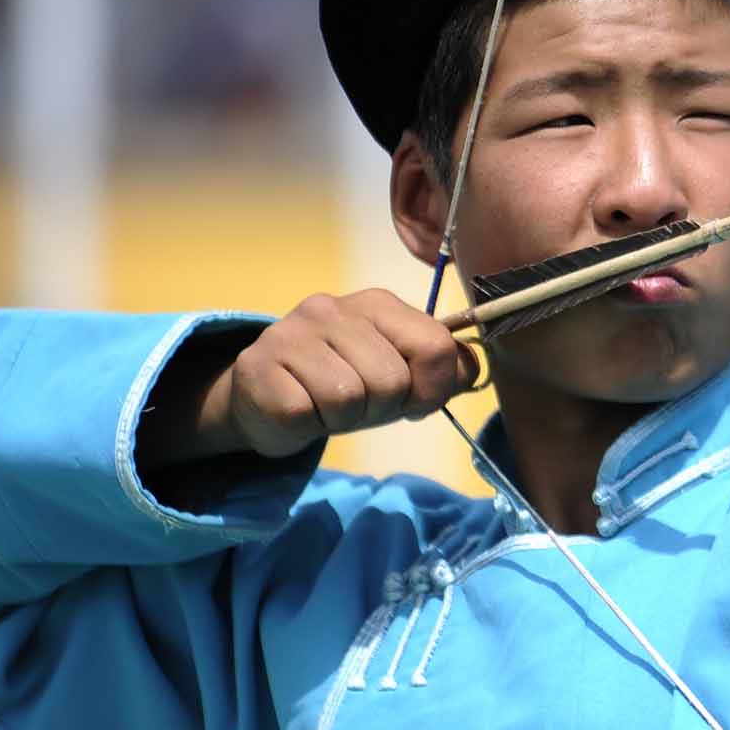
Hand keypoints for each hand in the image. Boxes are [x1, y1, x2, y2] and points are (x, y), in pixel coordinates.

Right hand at [151, 291, 483, 465]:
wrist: (264, 398)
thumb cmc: (343, 384)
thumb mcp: (399, 372)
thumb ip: (441, 367)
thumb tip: (472, 369)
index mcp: (377, 304)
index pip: (436, 346)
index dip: (432, 388)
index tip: (411, 399)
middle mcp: (332, 308)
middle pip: (392, 380)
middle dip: (382, 407)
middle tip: (357, 404)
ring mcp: (290, 334)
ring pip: (349, 398)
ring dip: (344, 419)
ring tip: (327, 406)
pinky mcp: (258, 369)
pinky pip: (305, 415)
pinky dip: (308, 426)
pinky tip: (299, 410)